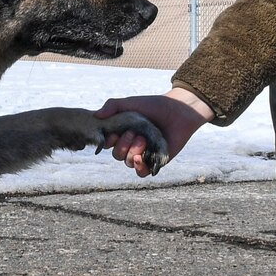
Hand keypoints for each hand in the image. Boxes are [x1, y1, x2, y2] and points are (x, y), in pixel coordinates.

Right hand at [94, 88, 213, 176]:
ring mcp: (144, 153)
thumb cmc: (154, 105)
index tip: (113, 134)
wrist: (179, 111)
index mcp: (124, 132)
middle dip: (123, 145)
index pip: (109, 143)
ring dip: (132, 152)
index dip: (109, 141)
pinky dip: (138, 168)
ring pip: (128, 163)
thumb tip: (97, 116)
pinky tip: (140, 159)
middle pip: (117, 155)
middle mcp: (132, 144)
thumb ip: (113, 106)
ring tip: (143, 139)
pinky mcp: (155, 161)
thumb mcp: (130, 102)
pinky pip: (142, 172)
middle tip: (134, 133)